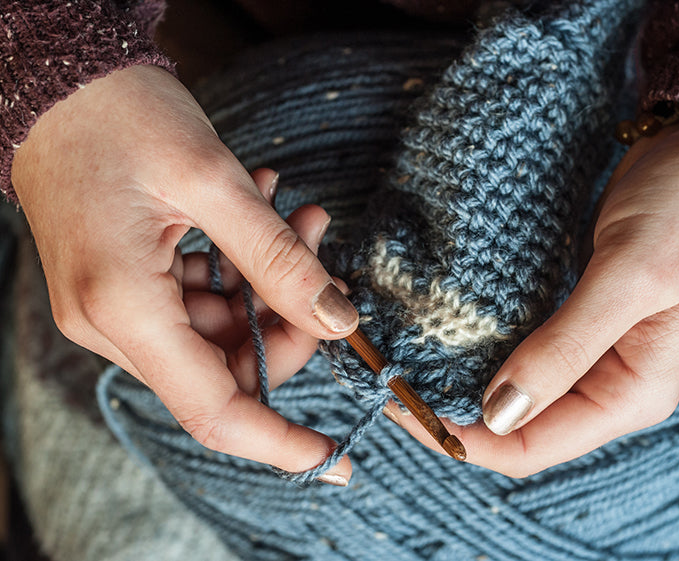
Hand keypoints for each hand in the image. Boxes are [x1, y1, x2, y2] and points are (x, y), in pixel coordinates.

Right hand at [12, 65, 357, 482]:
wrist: (57, 84)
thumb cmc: (118, 116)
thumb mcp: (213, 180)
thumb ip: (280, 259)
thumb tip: (338, 320)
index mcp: (124, 306)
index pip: (213, 411)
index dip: (280, 442)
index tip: (338, 459)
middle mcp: (112, 323)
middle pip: (227, 368)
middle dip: (288, 319)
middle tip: (320, 246)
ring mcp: (116, 308)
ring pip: (221, 333)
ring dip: (268, 282)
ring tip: (293, 213)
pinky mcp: (126, 287)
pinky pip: (200, 303)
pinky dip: (239, 270)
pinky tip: (257, 213)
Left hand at [387, 109, 678, 476]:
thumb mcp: (630, 276)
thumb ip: (567, 347)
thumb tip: (498, 412)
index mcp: (632, 392)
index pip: (533, 446)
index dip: (463, 438)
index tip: (402, 404)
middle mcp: (609, 383)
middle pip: (516, 424)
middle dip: (452, 411)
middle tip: (389, 378)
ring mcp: (590, 351)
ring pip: (512, 388)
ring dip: (459, 378)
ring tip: (403, 356)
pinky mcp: (575, 317)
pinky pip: (519, 347)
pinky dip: (479, 343)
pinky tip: (441, 327)